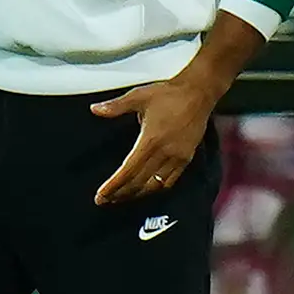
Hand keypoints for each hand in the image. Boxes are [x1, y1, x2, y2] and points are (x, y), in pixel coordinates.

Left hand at [90, 67, 217, 203]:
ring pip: (154, 185)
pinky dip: (155, 188)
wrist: (198, 93)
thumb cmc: (168, 94)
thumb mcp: (138, 96)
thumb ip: (116, 106)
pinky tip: (145, 189)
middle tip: (105, 200)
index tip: (102, 195)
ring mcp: (178, 157)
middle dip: (121, 194)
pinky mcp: (187, 158)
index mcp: (151, 140)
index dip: (114, 186)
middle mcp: (165, 152)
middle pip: (139, 182)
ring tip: (121, 198)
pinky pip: (170, 181)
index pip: (128, 170)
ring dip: (137, 194)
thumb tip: (95, 109)